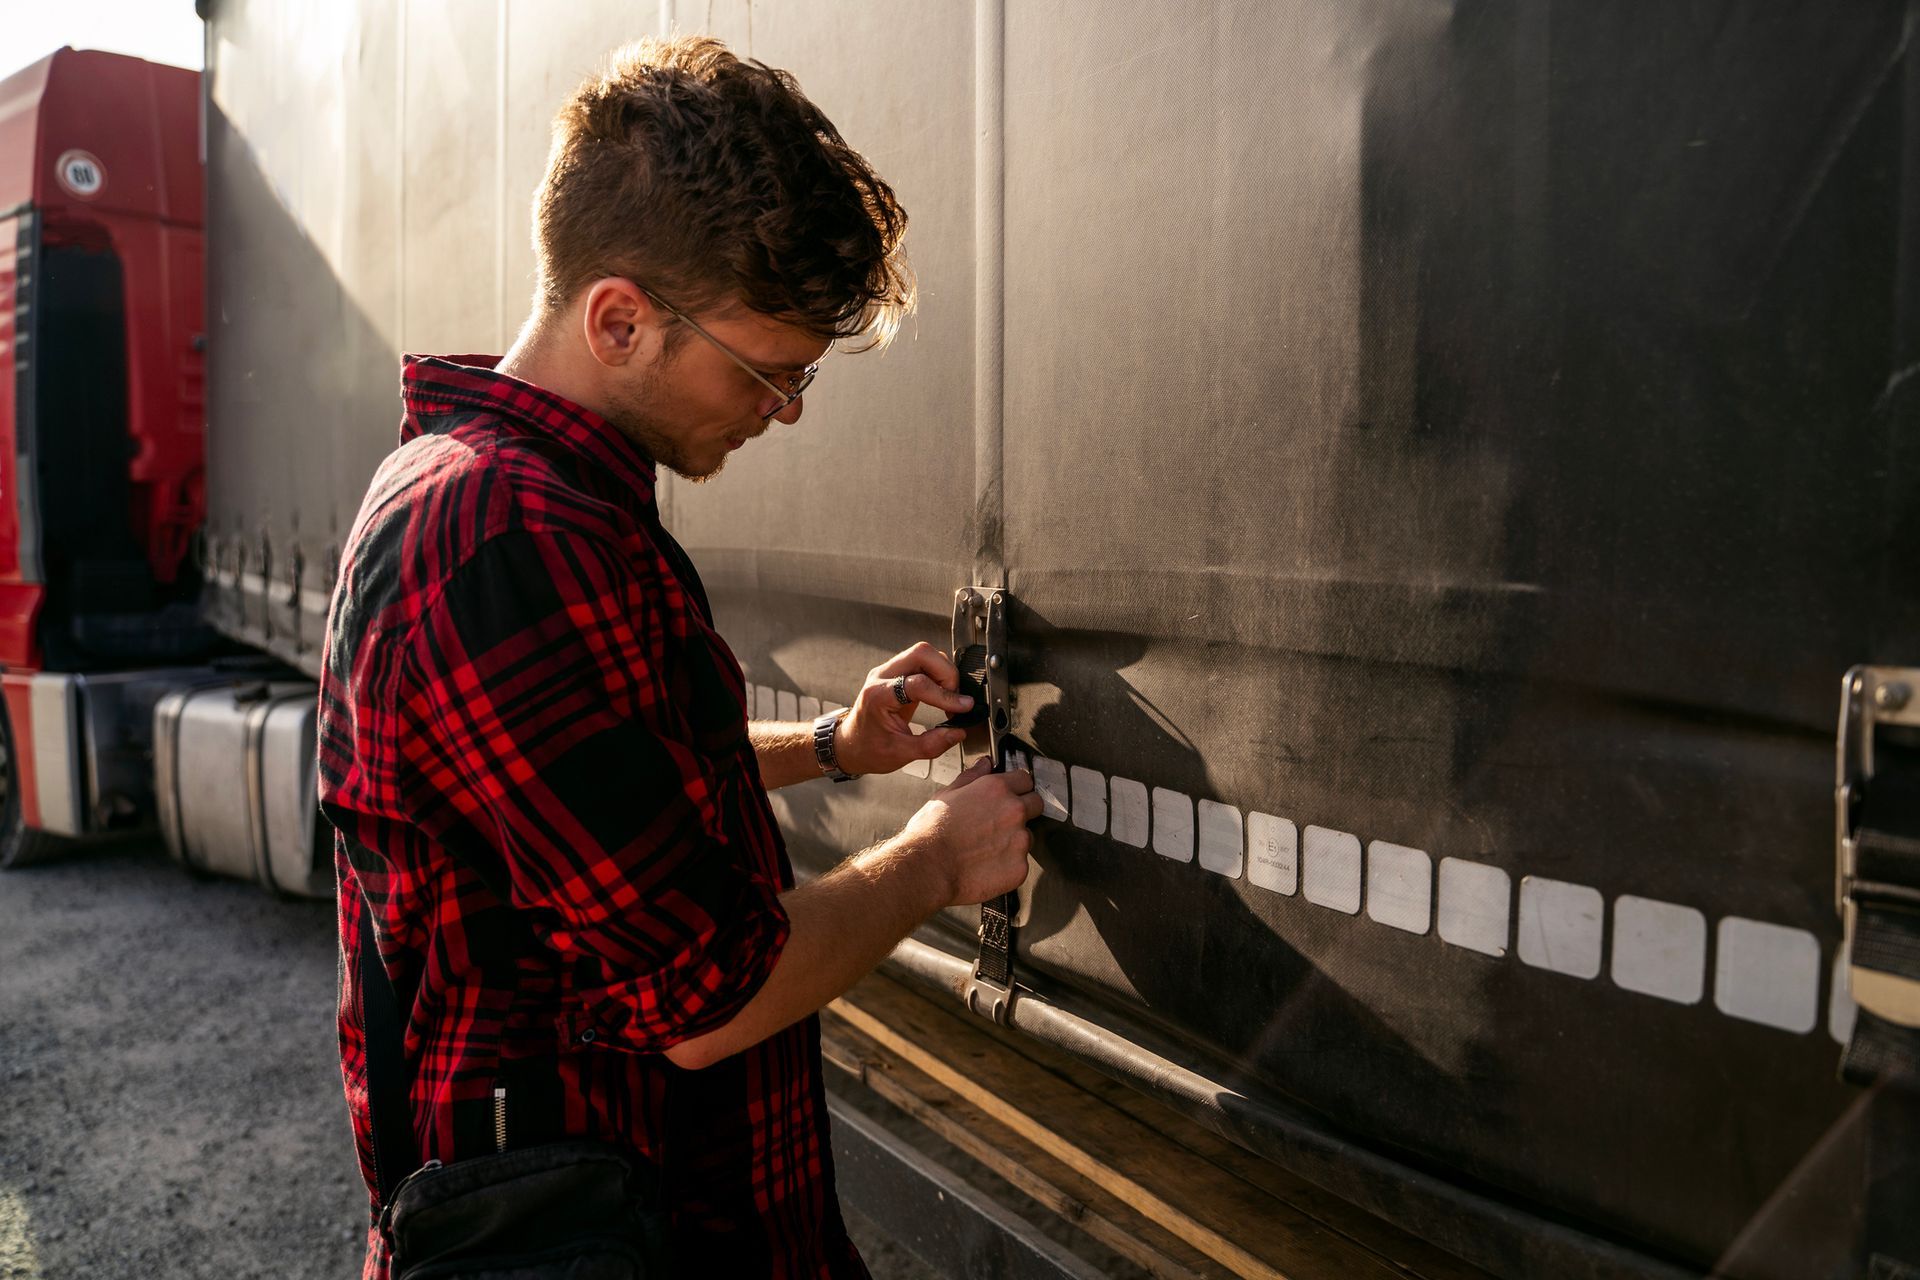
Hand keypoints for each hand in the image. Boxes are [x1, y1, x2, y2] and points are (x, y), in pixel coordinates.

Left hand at [835, 641, 974, 777]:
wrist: (850, 745)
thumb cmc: (868, 749)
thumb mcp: (900, 754)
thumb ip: (931, 745)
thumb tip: (958, 733)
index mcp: (878, 695)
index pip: (918, 684)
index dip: (945, 696)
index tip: (963, 707)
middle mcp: (882, 676)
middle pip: (921, 653)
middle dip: (946, 673)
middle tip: (955, 697)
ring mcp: (888, 671)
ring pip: (923, 653)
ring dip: (943, 672)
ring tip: (948, 698)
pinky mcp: (897, 672)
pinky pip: (922, 661)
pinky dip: (937, 674)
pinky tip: (941, 694)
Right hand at [898, 759, 1040, 906]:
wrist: (927, 869)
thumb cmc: (931, 833)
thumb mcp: (946, 795)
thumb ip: (971, 777)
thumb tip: (984, 764)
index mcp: (996, 789)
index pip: (1025, 779)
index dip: (1017, 786)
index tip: (1011, 793)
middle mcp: (1013, 811)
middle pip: (1036, 804)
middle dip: (1024, 810)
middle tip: (1000, 822)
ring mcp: (1020, 840)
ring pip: (1028, 836)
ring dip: (1014, 840)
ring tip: (986, 848)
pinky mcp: (1020, 867)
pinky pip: (1020, 863)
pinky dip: (1008, 865)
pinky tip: (986, 865)